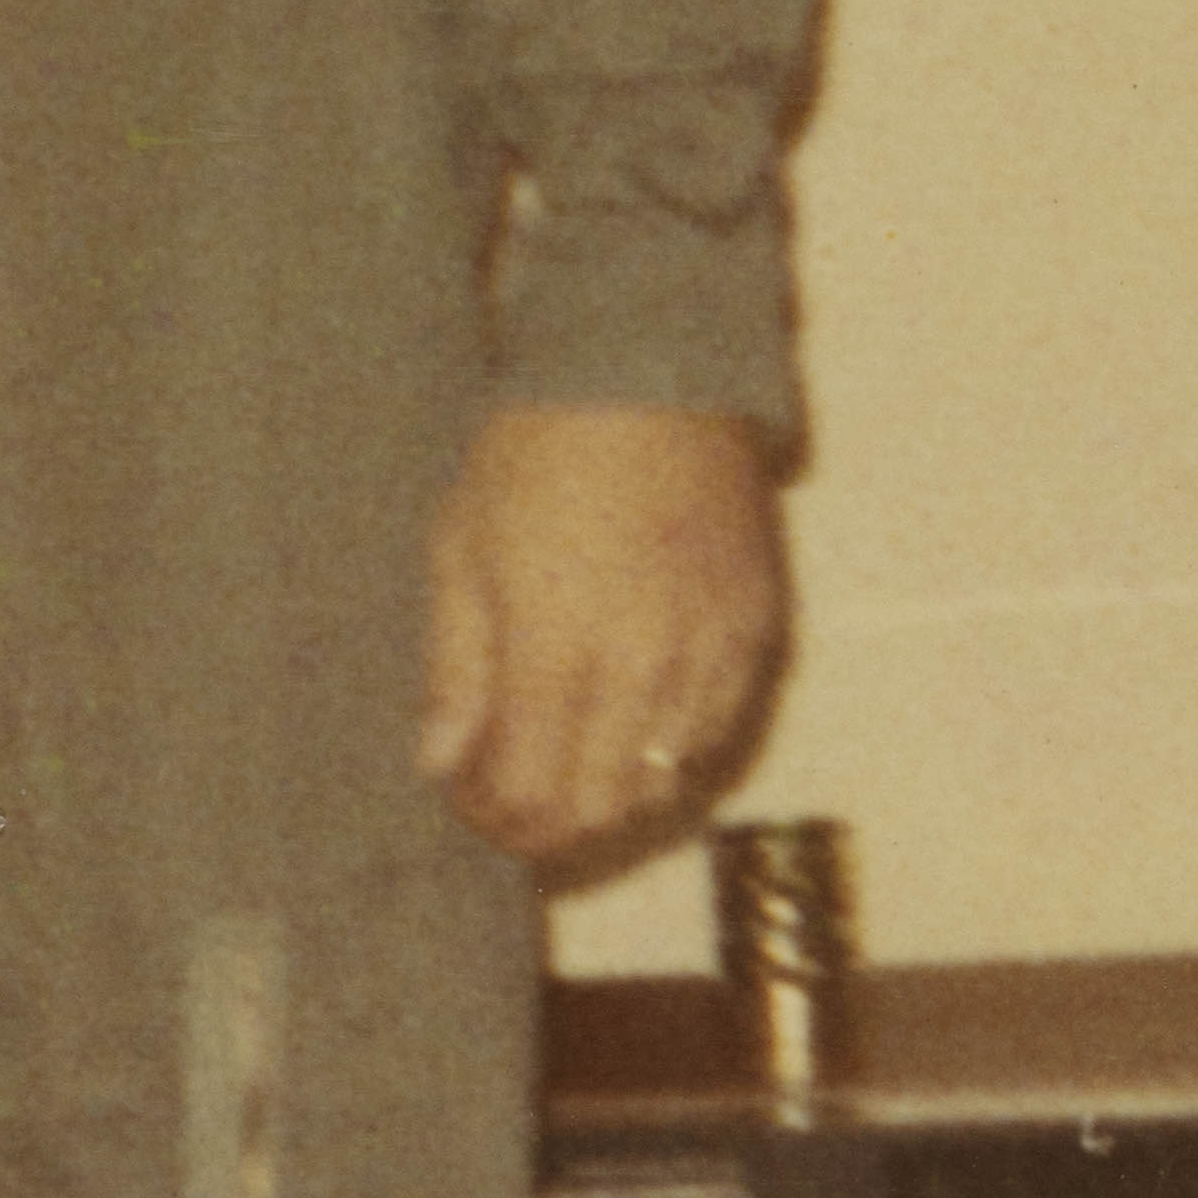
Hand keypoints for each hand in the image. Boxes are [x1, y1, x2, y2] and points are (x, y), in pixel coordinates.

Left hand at [414, 403, 786, 870]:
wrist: (649, 372)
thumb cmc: (535, 453)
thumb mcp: (461, 549)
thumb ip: (455, 670)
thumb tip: (441, 764)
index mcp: (556, 650)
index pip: (529, 797)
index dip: (491, 819)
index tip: (465, 795)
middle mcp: (643, 669)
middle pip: (598, 811)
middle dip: (544, 824)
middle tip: (508, 794)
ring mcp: (710, 654)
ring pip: (662, 784)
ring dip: (606, 792)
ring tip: (567, 757)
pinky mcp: (756, 631)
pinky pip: (713, 734)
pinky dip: (667, 751)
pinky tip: (630, 720)